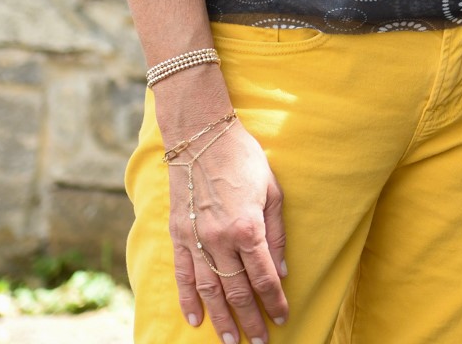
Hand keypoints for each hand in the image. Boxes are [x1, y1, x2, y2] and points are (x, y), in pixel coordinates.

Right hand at [163, 111, 288, 343]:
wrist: (202, 137)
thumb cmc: (244, 159)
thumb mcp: (273, 192)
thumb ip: (277, 235)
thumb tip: (282, 271)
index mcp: (248, 228)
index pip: (264, 277)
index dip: (275, 301)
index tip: (283, 318)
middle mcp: (220, 239)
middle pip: (237, 290)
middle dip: (251, 319)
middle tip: (260, 342)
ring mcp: (195, 240)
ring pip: (209, 290)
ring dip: (221, 318)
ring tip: (231, 340)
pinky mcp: (177, 236)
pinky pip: (183, 276)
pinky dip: (188, 300)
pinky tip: (195, 320)